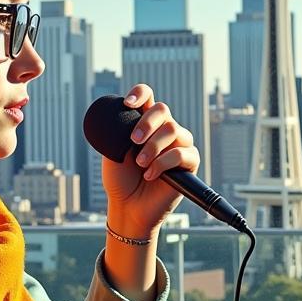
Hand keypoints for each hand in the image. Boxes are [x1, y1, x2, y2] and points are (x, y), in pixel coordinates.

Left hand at [102, 83, 200, 237]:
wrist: (128, 207)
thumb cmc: (120, 180)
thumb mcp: (112, 151)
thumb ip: (118, 132)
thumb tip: (127, 118)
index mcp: (144, 122)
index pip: (147, 96)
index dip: (139, 93)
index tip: (127, 104)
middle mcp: (163, 129)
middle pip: (162, 109)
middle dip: (146, 122)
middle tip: (133, 141)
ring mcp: (178, 144)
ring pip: (173, 129)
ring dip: (153, 147)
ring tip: (140, 164)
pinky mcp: (189, 162)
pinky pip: (181, 153)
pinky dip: (163, 163)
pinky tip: (150, 174)